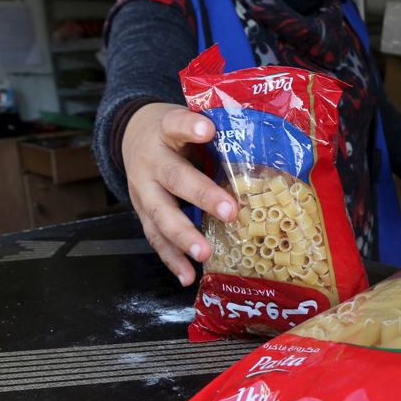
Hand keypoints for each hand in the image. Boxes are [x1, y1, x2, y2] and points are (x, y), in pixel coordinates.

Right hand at [122, 103, 237, 286]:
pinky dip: (173, 259)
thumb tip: (268, 144)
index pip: (175, 124)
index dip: (190, 127)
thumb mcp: (190, 123)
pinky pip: (156, 238)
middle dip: (202, 196)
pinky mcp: (143, 213)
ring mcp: (144, 190)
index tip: (207, 130)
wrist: (132, 137)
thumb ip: (218, 134)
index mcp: (165, 131)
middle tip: (229, 211)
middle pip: (174, 178)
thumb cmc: (176, 134)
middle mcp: (151, 161)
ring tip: (205, 252)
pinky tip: (188, 276)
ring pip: (161, 214)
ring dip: (184, 236)